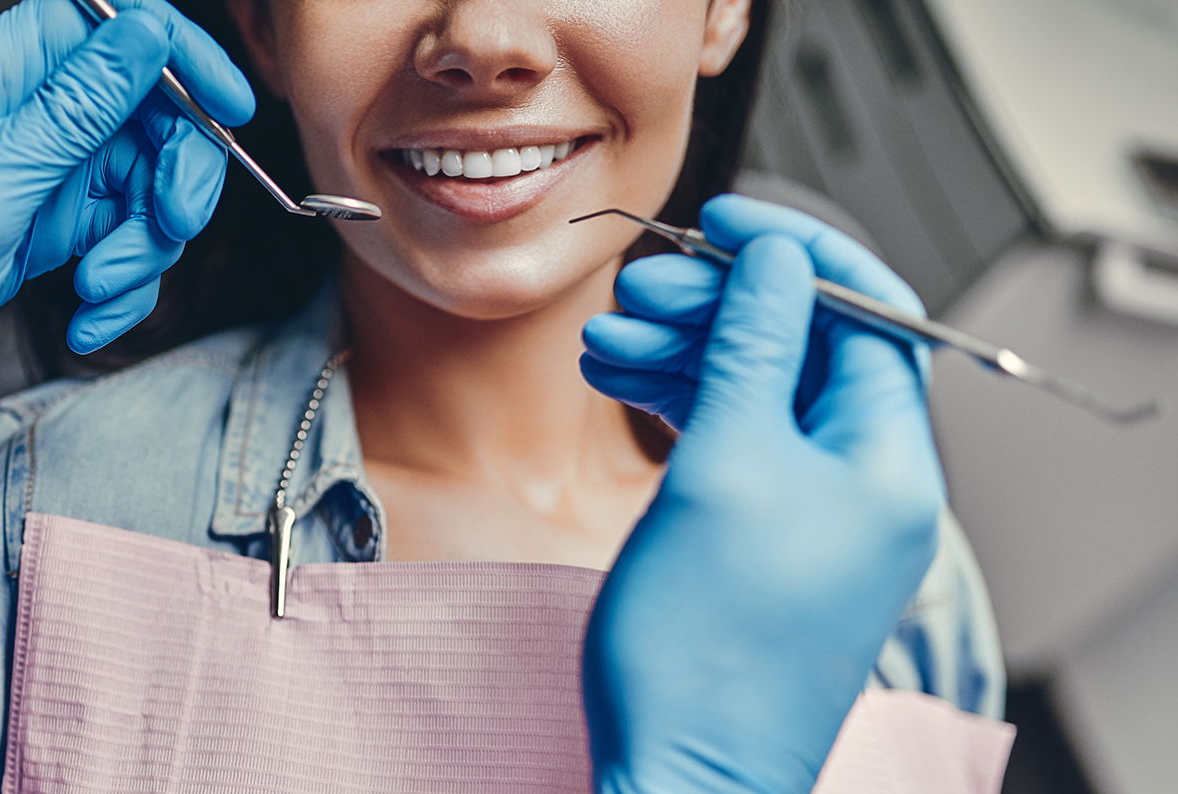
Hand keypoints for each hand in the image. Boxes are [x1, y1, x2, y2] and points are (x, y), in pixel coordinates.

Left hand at [0, 0, 253, 462]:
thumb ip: (76, 108)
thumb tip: (148, 30)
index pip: (109, 21)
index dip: (178, 53)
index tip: (226, 109)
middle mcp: (19, 111)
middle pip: (145, 109)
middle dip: (172, 176)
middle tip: (167, 229)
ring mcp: (36, 168)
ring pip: (140, 182)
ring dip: (141, 246)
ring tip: (97, 292)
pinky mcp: (43, 222)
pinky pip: (116, 236)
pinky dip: (116, 282)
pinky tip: (82, 317)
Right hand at [579, 195, 944, 793]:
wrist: (678, 771)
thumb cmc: (706, 653)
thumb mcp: (725, 467)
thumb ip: (751, 350)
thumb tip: (775, 262)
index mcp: (888, 462)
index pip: (867, 313)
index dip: (795, 253)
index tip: (725, 220)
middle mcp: (864, 483)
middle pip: (803, 347)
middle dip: (720, 306)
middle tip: (641, 288)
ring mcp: (814, 513)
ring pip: (756, 390)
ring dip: (684, 352)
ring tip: (606, 341)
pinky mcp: (763, 538)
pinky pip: (732, 441)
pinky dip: (678, 403)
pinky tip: (619, 384)